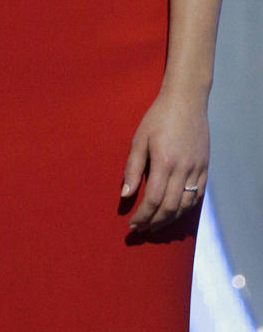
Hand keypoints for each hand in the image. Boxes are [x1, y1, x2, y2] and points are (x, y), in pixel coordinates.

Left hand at [122, 89, 208, 231]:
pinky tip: (174, 212)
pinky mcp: (205, 167)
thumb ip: (132, 168)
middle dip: (154, 223)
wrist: (186, 101)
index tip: (132, 225)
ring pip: (185, 205)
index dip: (142, 217)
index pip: (153, 200)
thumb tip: (125, 195)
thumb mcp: (139, 139)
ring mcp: (197, 169)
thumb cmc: (158, 117)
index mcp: (164, 162)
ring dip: (170, 220)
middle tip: (141, 230)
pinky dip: (186, 208)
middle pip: (170, 208)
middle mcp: (183, 169)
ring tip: (155, 226)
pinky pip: (198, 196)